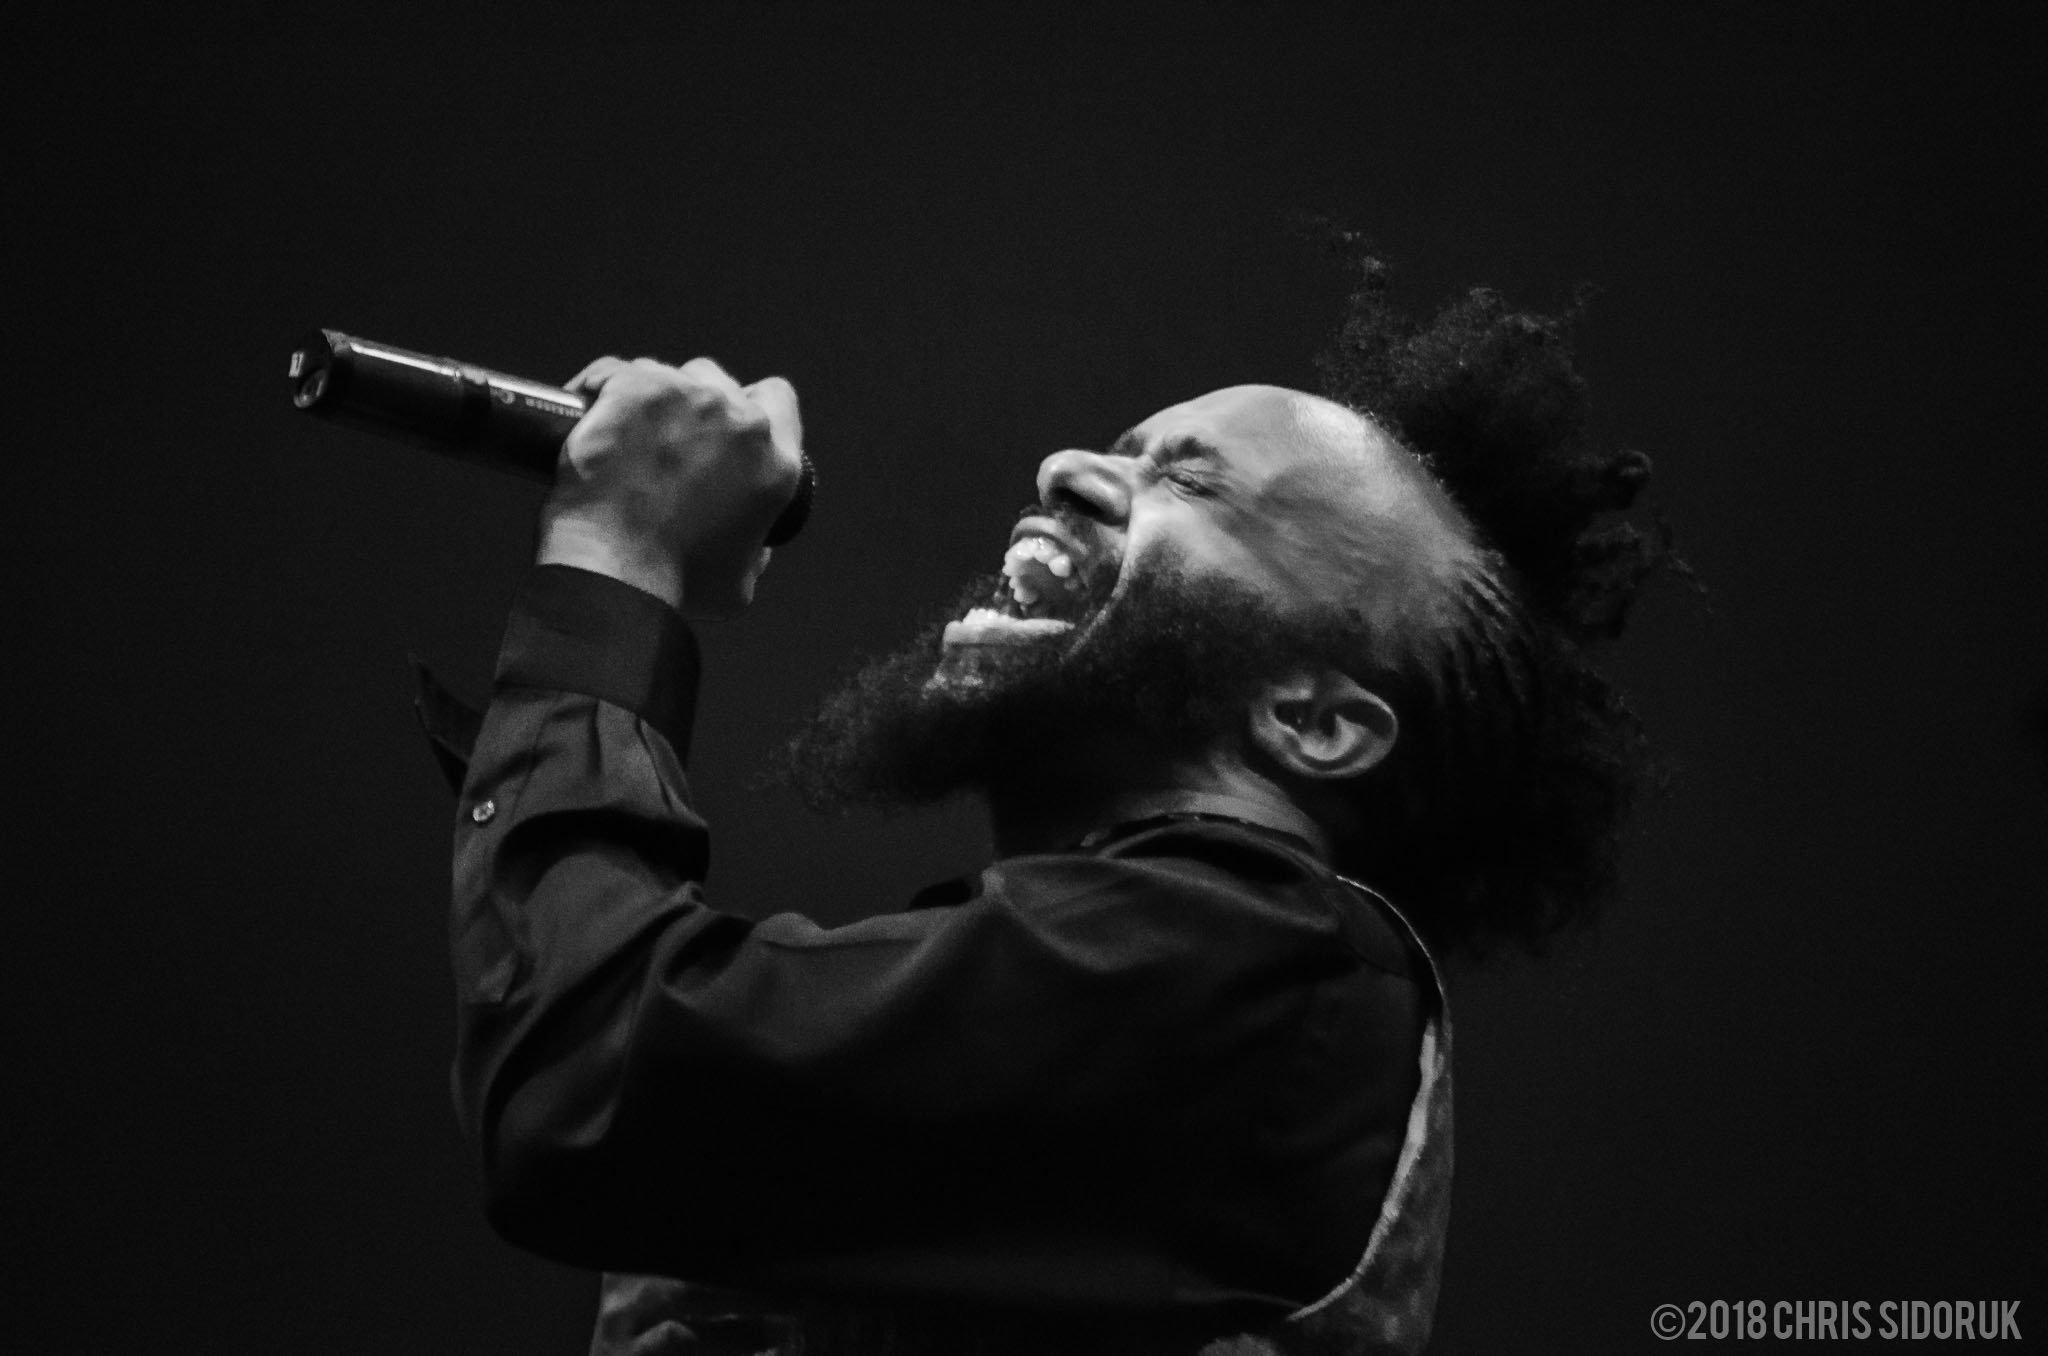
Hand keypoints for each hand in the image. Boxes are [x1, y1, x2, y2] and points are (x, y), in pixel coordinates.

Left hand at [536, 356, 804, 617]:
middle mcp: (740, 421)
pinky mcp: (636, 388)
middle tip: (662, 440)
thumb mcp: (740, 582)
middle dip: (691, 404)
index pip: (777, 398)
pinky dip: (597, 390)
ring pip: (663, 373)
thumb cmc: (674, 585)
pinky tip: (585, 415)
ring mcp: (688, 398)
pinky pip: (612, 372)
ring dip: (646, 398)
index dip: (748, 407)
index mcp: (776, 463)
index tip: (720, 427)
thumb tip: (754, 546)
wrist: (617, 575)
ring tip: (619, 436)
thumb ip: (755, 552)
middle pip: (716, 381)